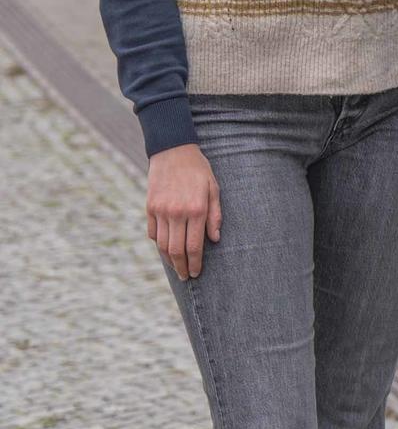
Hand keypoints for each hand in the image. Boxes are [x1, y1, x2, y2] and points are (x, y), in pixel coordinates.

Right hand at [147, 143, 220, 280]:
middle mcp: (177, 212)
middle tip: (186, 277)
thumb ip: (215, 215)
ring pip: (163, 244)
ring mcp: (161, 211)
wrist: (173, 151)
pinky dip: (159, 244)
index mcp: (196, 209)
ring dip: (169, 259)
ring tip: (177, 268)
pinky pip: (153, 233)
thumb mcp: (214, 188)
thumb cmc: (199, 170)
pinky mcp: (150, 208)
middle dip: (182, 267)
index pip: (194, 246)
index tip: (196, 273)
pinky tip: (166, 249)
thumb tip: (214, 239)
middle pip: (177, 250)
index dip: (195, 263)